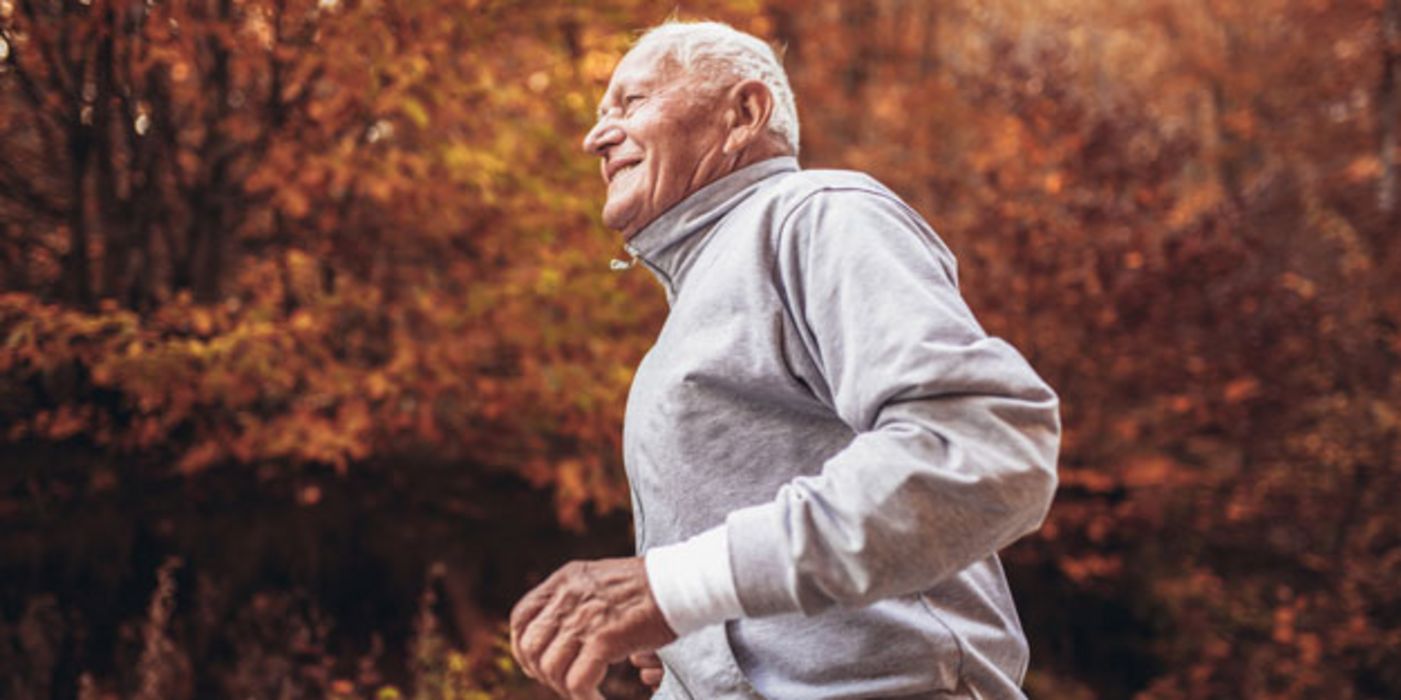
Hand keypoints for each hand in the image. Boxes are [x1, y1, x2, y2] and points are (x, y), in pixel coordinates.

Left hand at [510, 557, 676, 698]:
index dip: (521, 646)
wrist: (681, 583)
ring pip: (551, 668)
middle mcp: (569, 597)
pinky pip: (578, 682)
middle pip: (531, 646)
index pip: (521, 616)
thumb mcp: (600, 580)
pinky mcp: (604, 640)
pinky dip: (584, 698)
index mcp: (565, 580)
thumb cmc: (649, 588)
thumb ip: (577, 600)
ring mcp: (584, 618)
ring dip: (564, 687)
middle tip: (563, 682)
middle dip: (541, 672)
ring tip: (585, 692)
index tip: (534, 664)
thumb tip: (562, 637)